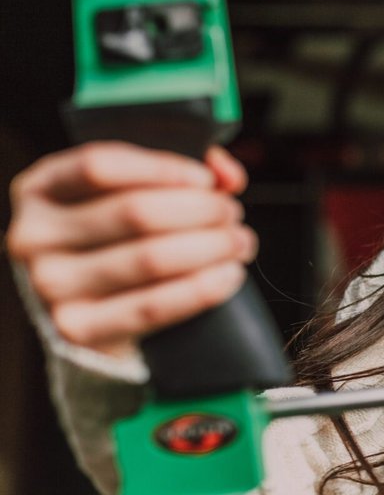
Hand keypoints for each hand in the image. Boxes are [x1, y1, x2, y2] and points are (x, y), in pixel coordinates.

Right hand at [6, 142, 255, 358]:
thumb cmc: (113, 240)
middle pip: (136, 213)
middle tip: (232, 214)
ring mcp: (50, 285)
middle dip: (202, 210)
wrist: (88, 311)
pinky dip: (202, 288)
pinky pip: (154, 306)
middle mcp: (34, 235)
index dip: (163, 169)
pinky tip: (228, 275)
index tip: (206, 179)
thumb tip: (226, 174)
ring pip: (151, 258)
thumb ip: (174, 172)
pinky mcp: (77, 328)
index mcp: (41, 189)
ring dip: (212, 247)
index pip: (100, 166)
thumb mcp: (128, 193)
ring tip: (239, 242)